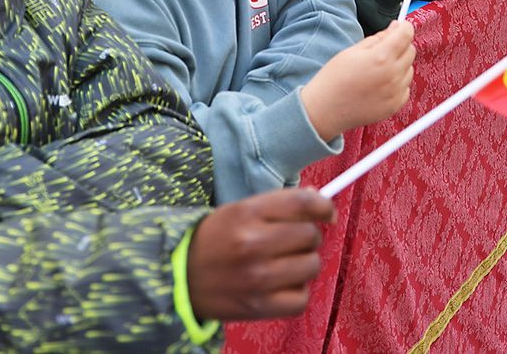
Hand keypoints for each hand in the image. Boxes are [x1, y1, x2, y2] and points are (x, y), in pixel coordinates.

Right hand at [185, 188, 334, 320]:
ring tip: (284, 263)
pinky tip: (281, 284)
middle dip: (307, 236)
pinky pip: (302, 298)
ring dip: (304, 263)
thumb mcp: (239, 210)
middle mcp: (254, 244)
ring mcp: (258, 278)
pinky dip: (297, 291)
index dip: (323, 206)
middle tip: (290, 241)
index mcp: (247, 214)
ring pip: (312, 266)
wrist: (179, 277)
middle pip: (310, 235)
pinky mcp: (260, 306)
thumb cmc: (213, 240)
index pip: (303, 204)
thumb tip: (318, 199)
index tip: (327, 212)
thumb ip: (278, 204)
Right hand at [301, 19, 415, 140]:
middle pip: (411, 50)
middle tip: (383, 49)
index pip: (406, 34)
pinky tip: (380, 83)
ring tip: (378, 69)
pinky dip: (398, 82)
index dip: (404, 26)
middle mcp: (393, 75)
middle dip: (400, 45)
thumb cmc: (334, 80)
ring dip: (399, 64)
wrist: (325, 110)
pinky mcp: (395, 106)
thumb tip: (394, 28)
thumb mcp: (352, 51)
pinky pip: (405, 87)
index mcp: (381, 58)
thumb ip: (378, 38)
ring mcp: (395, 92)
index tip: (400, 27)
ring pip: (409, 69)